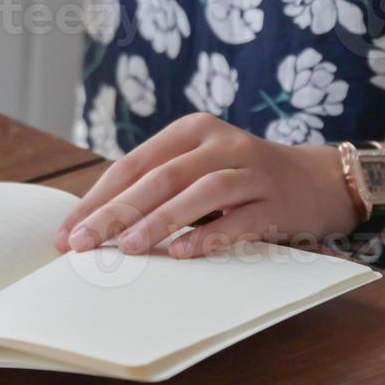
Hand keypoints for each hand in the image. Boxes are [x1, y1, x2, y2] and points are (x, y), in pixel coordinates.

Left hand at [54, 113, 357, 257]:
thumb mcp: (196, 168)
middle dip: (114, 213)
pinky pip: (238, 219)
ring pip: (197, 193)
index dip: (96, 199)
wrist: (317, 180)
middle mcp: (219, 143)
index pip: (132, 165)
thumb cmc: (239, 179)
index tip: (67, 232)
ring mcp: (251, 170)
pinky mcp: (277, 201)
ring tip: (127, 248)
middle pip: (158, 178)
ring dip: (158, 221)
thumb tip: (92, 226)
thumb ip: (154, 187)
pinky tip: (180, 253)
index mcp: (190, 131)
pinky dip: (208, 236)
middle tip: (83, 244)